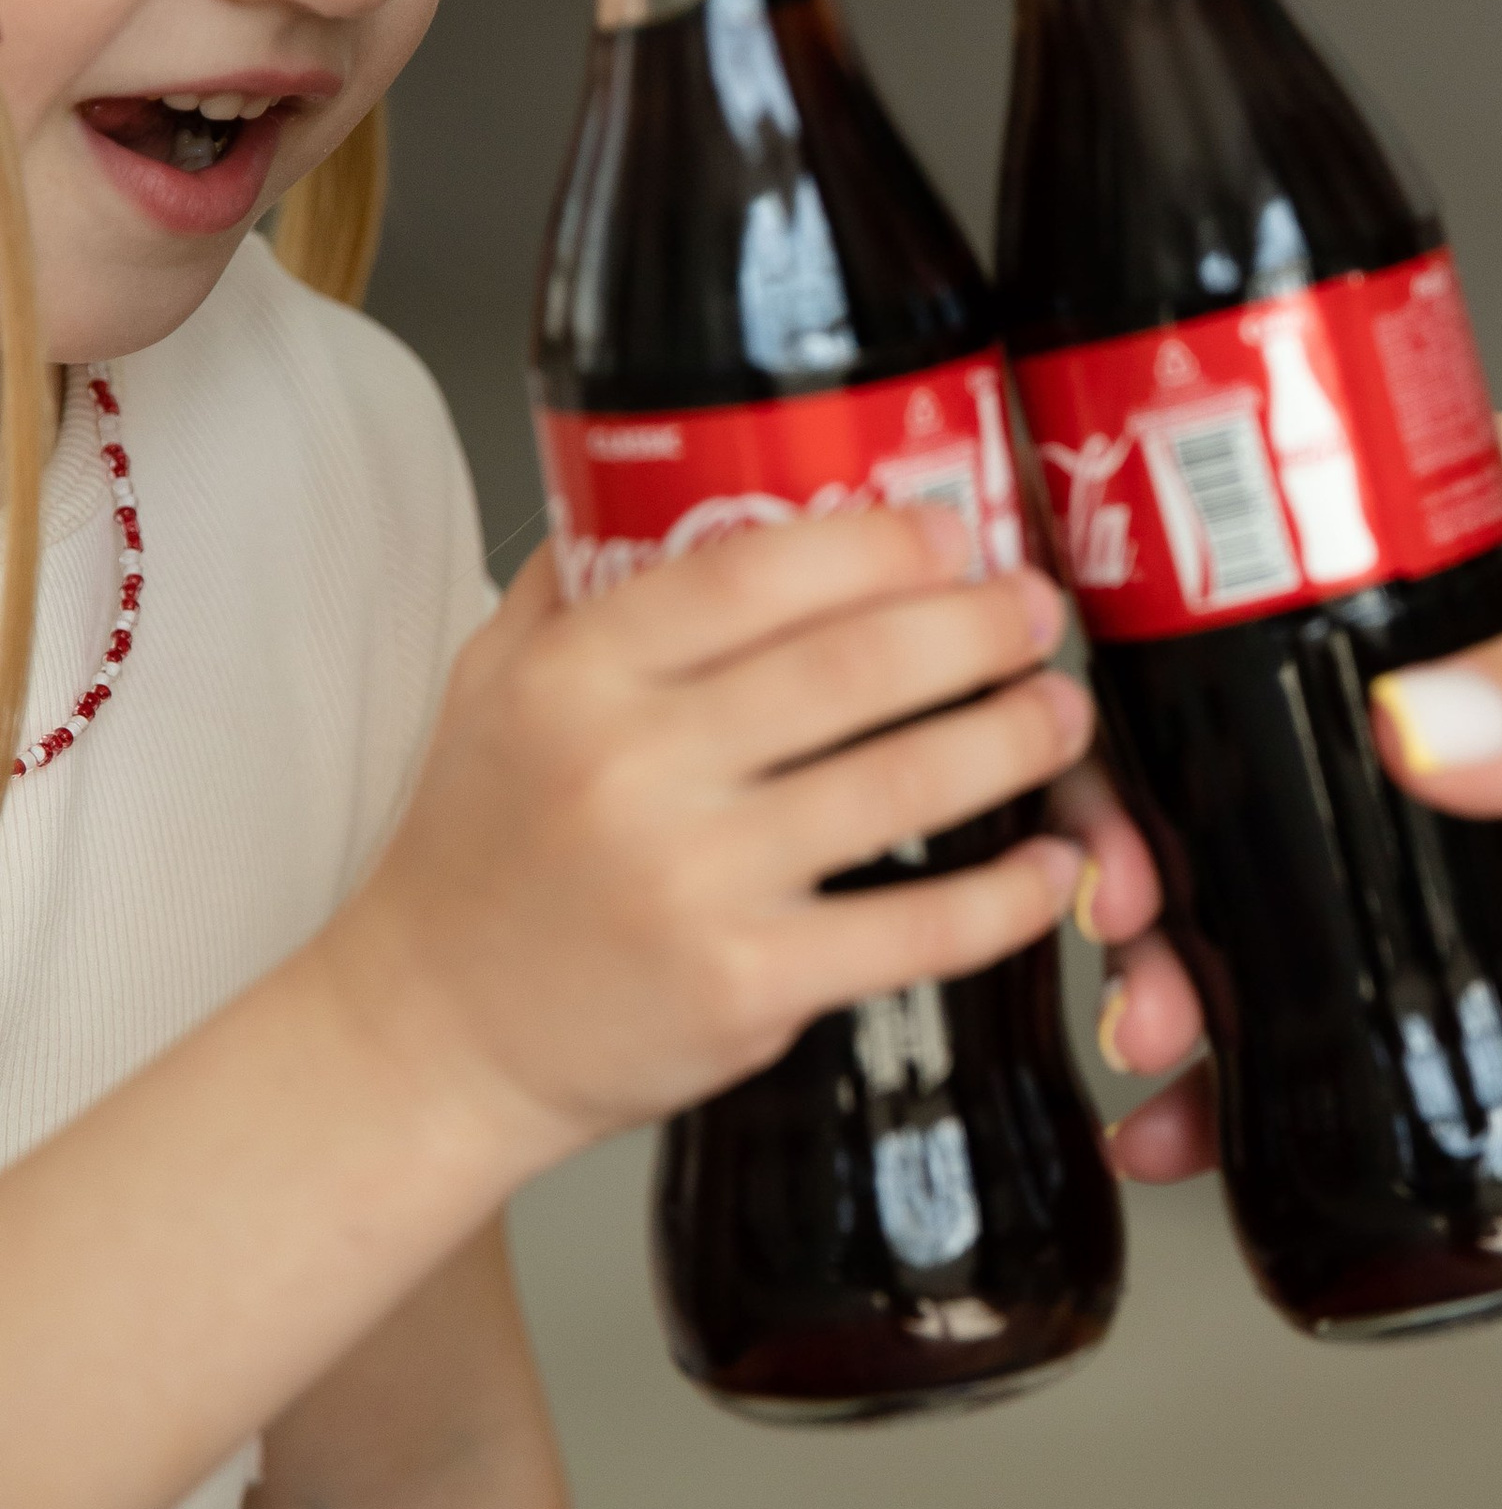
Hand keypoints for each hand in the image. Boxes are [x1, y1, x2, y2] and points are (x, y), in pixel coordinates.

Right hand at [321, 509, 1091, 1172]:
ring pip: (900, 785)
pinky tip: (1050, 865)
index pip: (749, 575)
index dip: (874, 545)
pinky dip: (1004, 896)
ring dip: (1011, 741)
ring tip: (1061, 714)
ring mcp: (694, 883)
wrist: (432, 1035)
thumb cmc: (474, 853)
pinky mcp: (745, 986)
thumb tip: (675, 472)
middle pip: (851, 668)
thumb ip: (577, 581)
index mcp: (575, 678)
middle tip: (1035, 611)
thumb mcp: (490, 685)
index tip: (952, 533)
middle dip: (975, 629)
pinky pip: (912, 930)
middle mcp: (632, 770)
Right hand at [1070, 415, 1501, 1178]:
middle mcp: (1430, 633)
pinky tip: (1196, 1109)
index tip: (1085, 723)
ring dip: (1182, 937)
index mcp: (1477, 516)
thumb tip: (1422, 728)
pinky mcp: (1470, 899)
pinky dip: (1262, 1034)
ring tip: (1146, 1027)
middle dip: (1140, 819)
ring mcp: (1442, 774)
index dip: (1143, 620)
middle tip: (1106, 909)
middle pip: (1223, 712)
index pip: (1261, 529)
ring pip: (1263, 849)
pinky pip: (1337, 962)